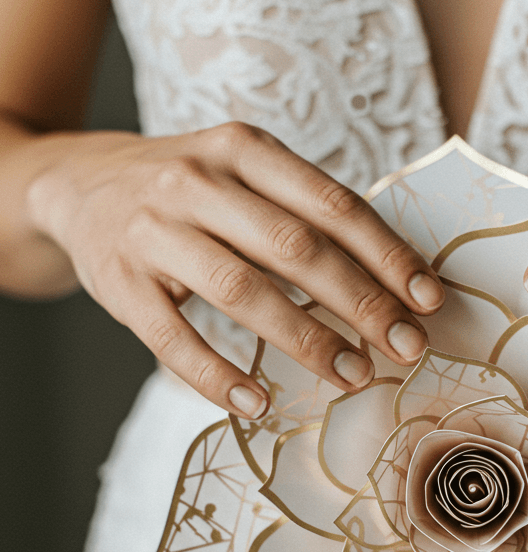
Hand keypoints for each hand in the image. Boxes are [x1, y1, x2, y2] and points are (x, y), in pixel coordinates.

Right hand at [26, 122, 444, 417]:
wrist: (76, 183)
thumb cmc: (188, 190)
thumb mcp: (242, 174)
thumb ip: (304, 212)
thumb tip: (395, 281)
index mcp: (243, 149)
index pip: (331, 203)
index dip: (386, 254)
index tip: (428, 298)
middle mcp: (196, 181)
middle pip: (295, 247)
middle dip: (362, 302)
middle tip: (407, 347)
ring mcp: (153, 231)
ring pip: (242, 290)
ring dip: (306, 339)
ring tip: (354, 374)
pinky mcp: (119, 283)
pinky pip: (173, 339)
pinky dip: (218, 376)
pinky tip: (258, 402)